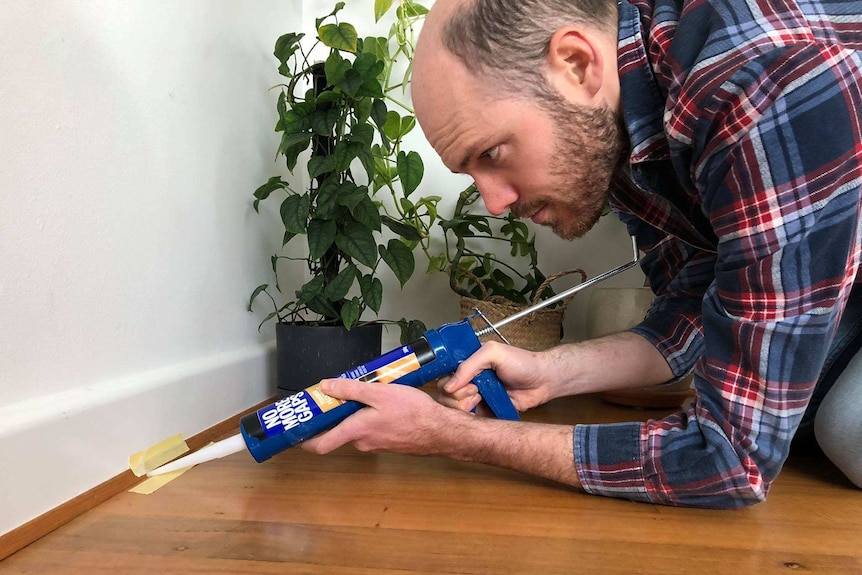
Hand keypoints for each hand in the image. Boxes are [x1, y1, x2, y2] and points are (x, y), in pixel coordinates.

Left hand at [301, 378, 455, 454]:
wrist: (441, 431)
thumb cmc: (413, 413)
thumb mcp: (379, 394)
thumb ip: (350, 390)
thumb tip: (326, 386)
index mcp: (356, 431)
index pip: (321, 445)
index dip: (304, 440)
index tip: (296, 430)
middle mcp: (363, 442)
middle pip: (338, 431)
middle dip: (333, 415)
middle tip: (330, 396)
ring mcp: (377, 444)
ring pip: (357, 429)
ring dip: (354, 414)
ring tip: (361, 392)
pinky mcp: (389, 442)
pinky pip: (371, 429)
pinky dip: (369, 417)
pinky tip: (380, 403)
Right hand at [437, 341, 551, 413]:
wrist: (542, 381)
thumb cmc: (521, 362)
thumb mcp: (493, 353)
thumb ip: (468, 365)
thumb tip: (448, 385)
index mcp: (467, 364)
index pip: (444, 375)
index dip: (448, 382)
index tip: (462, 383)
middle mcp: (469, 381)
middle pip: (445, 394)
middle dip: (458, 394)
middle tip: (476, 390)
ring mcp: (475, 397)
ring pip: (454, 409)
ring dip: (464, 406)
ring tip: (480, 398)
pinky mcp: (484, 412)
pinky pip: (469, 420)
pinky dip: (470, 418)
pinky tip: (480, 411)